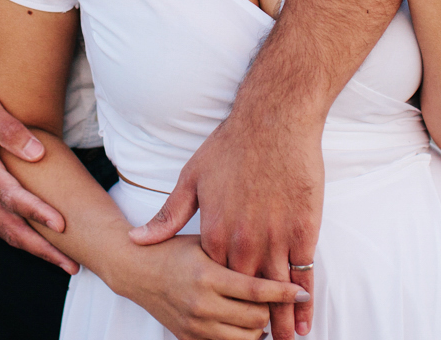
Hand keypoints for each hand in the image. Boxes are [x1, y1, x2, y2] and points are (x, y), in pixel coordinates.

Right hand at [0, 82, 77, 272]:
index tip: (61, 225)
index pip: (10, 196)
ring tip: (64, 262)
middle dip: (42, 248)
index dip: (36, 211)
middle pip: (10, 226)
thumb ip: (9, 128)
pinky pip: (1, 225)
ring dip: (35, 249)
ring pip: (6, 231)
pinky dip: (22, 240)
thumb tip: (37, 154)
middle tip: (71, 263)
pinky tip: (41, 246)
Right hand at [111, 235, 309, 339]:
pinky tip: (242, 323)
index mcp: (207, 275)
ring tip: (259, 310)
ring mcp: (195, 325)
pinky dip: (240, 337)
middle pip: (256, 319)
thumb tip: (271, 257)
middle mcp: (201, 304)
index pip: (256, 290)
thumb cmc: (173, 250)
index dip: (283, 292)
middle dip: (272, 309)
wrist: (136, 270)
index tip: (301, 292)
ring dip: (258, 327)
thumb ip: (234, 251)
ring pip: (245, 338)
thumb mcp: (203, 240)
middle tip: (276, 297)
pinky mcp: (188, 338)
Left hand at [128, 112, 323, 338]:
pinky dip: (303, 300)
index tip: (219, 323)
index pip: (214, 281)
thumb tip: (136, 239)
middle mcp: (244, 243)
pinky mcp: (302, 231)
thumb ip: (167, 216)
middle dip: (249, 323)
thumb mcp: (191, 179)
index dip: (218, 304)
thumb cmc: (231, 146)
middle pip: (245, 296)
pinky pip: (303, 274)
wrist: (274, 121)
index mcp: (215, 233)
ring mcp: (275, 239)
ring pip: (275, 292)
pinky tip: (303, 319)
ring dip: (279, 322)